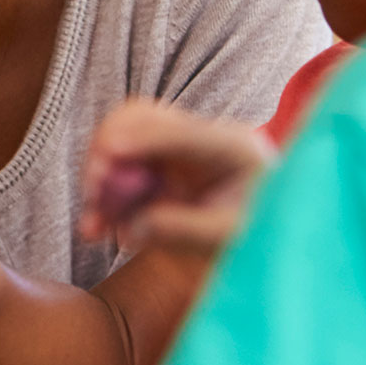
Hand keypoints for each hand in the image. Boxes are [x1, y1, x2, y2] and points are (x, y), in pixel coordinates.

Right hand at [78, 98, 274, 255]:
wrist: (272, 244)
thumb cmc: (262, 237)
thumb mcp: (229, 238)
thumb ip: (185, 231)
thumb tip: (132, 228)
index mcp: (231, 145)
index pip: (183, 132)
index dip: (143, 138)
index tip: (109, 152)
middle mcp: (198, 139)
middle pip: (140, 120)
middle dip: (108, 151)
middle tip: (93, 191)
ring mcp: (174, 152)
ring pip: (121, 144)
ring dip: (99, 178)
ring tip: (93, 226)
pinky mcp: (155, 171)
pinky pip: (118, 175)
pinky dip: (104, 199)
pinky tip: (98, 230)